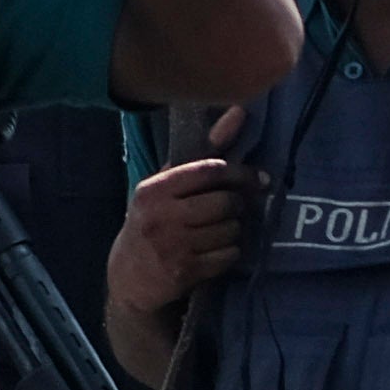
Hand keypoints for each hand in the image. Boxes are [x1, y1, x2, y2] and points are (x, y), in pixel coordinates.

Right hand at [110, 153, 253, 337]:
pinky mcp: (185, 272)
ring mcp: (172, 246)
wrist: (129, 277)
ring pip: (231, 229)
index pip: (209, 170)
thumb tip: (239, 112)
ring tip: (222, 229)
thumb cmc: (154, 221)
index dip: (241, 173)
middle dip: (238, 205)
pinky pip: (229, 255)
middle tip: (235, 208)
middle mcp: (160, 216)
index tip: (260, 178)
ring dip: (235, 229)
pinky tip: (217, 249)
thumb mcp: (167, 186)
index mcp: (153, 189)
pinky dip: (231, 252)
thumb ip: (204, 151)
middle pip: (225, 202)